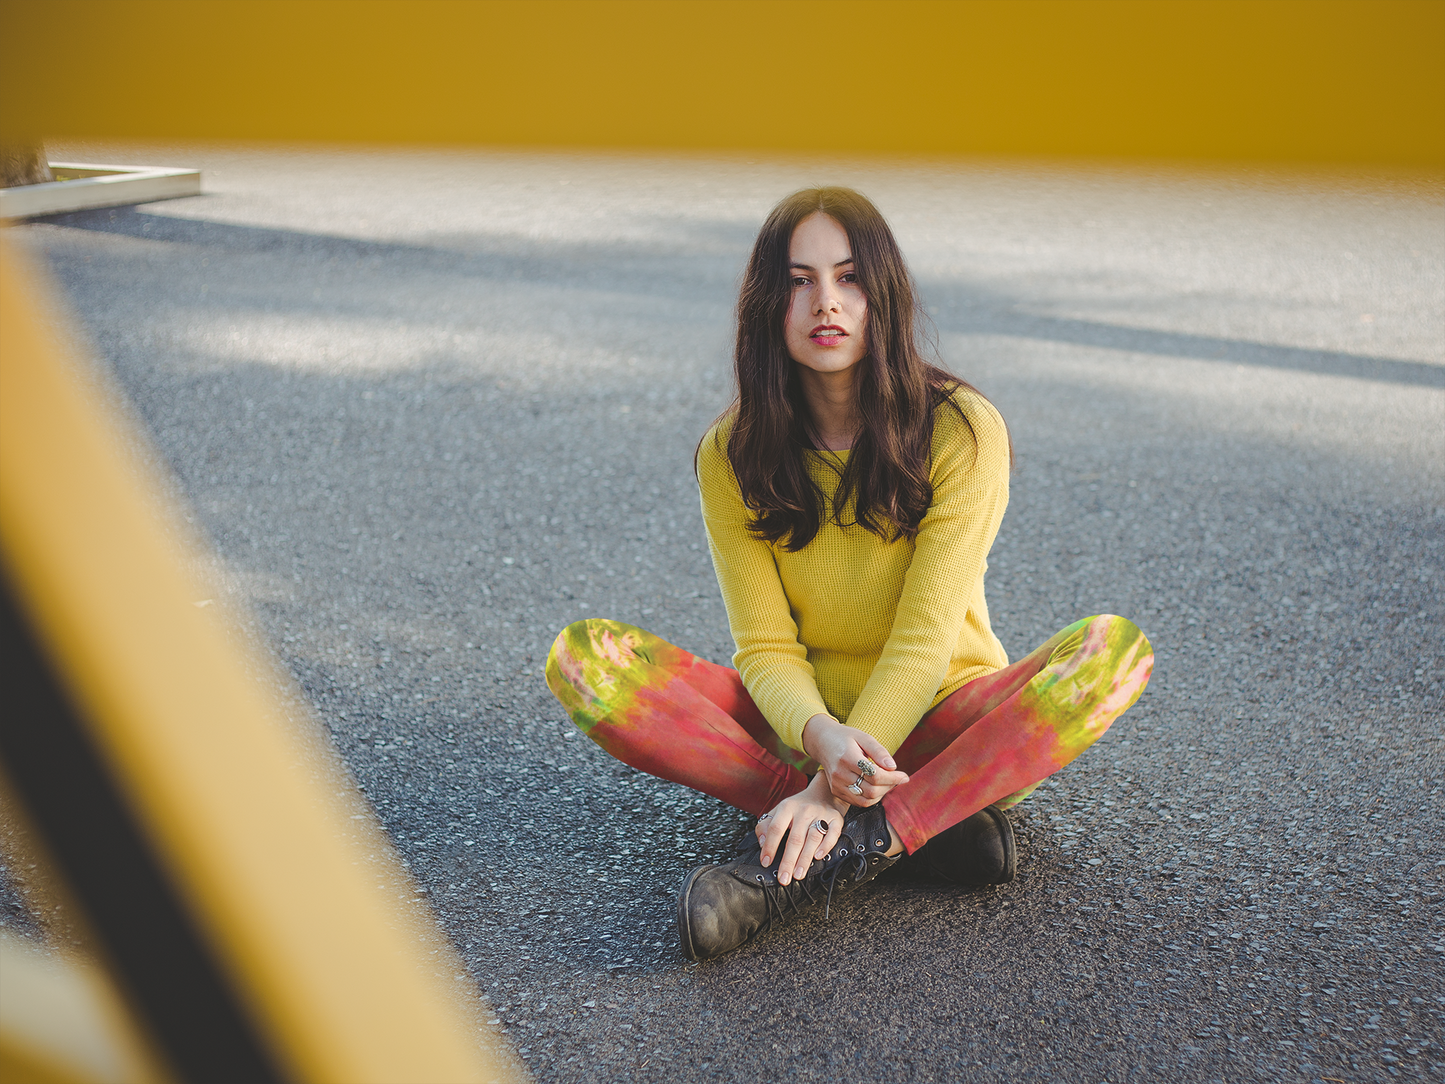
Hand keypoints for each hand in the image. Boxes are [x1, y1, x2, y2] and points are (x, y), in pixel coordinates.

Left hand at [754, 771, 848, 885]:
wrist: (824, 793)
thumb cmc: (798, 807)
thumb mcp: (778, 810)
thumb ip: (765, 825)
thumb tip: (762, 843)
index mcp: (787, 807)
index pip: (776, 828)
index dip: (769, 846)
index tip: (766, 862)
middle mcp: (804, 810)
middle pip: (795, 838)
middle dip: (788, 861)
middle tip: (783, 878)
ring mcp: (821, 814)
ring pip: (813, 838)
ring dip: (805, 858)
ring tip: (798, 874)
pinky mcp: (836, 819)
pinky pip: (833, 834)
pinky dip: (826, 846)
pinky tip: (819, 857)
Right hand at [801, 713, 909, 807]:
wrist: (823, 742)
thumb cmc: (846, 737)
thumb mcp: (864, 737)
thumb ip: (879, 751)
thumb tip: (893, 766)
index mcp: (847, 758)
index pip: (875, 775)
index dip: (893, 778)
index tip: (904, 776)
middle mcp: (840, 774)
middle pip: (871, 790)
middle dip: (889, 786)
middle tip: (898, 778)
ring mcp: (836, 784)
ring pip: (865, 800)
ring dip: (881, 794)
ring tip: (888, 782)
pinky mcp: (836, 791)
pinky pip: (858, 802)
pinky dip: (871, 798)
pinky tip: (877, 787)